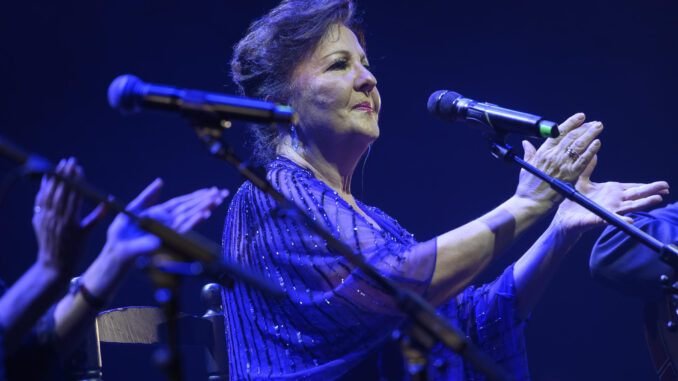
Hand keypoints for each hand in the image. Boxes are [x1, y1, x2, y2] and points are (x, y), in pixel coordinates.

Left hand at [32, 157, 106, 274]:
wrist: (54, 266)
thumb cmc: (75, 251)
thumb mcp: (88, 234)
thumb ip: (97, 217)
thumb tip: (108, 203)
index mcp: (71, 222)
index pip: (74, 196)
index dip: (76, 181)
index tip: (79, 169)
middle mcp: (57, 219)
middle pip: (61, 192)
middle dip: (65, 175)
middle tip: (70, 162)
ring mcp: (45, 219)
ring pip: (49, 194)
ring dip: (54, 179)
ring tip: (59, 166)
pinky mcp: (38, 220)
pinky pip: (40, 201)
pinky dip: (44, 189)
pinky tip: (48, 181)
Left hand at [100, 178, 228, 265]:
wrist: (115, 251)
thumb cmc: (121, 234)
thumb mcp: (133, 209)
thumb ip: (148, 196)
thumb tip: (160, 181)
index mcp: (160, 213)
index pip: (183, 202)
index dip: (197, 195)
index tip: (212, 190)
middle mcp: (167, 221)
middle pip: (190, 208)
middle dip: (206, 201)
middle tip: (222, 193)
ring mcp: (167, 230)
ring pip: (188, 217)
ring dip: (203, 209)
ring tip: (217, 201)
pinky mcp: (165, 239)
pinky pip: (181, 229)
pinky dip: (192, 222)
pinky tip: (203, 216)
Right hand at [516, 113, 602, 206]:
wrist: (530, 202)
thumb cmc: (527, 187)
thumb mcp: (526, 166)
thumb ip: (529, 153)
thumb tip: (526, 143)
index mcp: (542, 152)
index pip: (558, 133)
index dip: (571, 123)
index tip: (580, 117)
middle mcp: (553, 156)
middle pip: (571, 137)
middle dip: (584, 127)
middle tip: (594, 123)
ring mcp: (562, 165)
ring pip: (578, 145)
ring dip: (590, 134)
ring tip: (598, 127)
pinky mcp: (570, 175)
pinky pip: (583, 160)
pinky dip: (591, 151)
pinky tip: (597, 143)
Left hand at [553, 155, 668, 234]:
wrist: (564, 216)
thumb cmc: (575, 200)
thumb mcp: (582, 180)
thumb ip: (588, 168)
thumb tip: (592, 153)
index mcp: (612, 191)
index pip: (633, 188)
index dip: (647, 186)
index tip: (663, 184)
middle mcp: (614, 201)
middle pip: (636, 195)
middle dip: (651, 191)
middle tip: (666, 188)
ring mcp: (608, 210)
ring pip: (629, 207)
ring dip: (643, 203)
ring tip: (657, 199)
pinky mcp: (598, 219)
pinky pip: (611, 220)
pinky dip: (622, 220)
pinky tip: (631, 220)